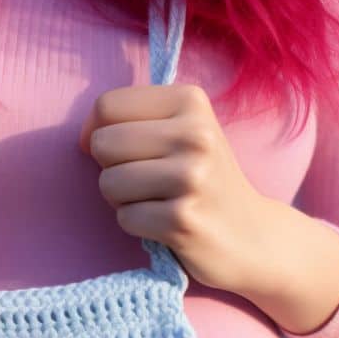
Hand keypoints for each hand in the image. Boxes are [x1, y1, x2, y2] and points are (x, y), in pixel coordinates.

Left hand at [78, 84, 271, 296]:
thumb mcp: (183, 130)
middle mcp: (195, 134)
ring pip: (108, 182)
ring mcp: (191, 178)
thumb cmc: (203, 180)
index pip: (107, 105)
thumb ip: (135, 119)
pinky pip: (125, 218)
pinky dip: (137, 225)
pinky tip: (166, 224)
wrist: (252, 236)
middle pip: (103, 144)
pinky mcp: (182, 219)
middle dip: (112, 167)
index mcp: (191, 101)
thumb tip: (86, 137)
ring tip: (158, 201)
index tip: (121, 150)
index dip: (98, 131)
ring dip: (123, 199)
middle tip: (147, 181)